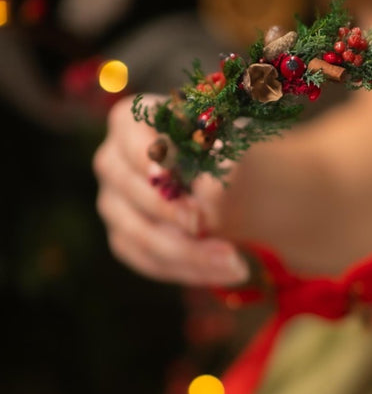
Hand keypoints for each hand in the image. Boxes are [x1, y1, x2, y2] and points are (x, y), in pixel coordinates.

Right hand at [93, 95, 248, 285]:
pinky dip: (187, 268)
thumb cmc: (231, 152)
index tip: (168, 177)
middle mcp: (113, 160)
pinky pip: (148, 260)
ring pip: (138, 234)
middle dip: (170, 211)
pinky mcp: (124, 237)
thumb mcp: (235, 145)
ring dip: (188, 252)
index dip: (148, 158)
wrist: (237, 186)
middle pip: (130, 188)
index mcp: (132, 122)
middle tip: (207, 224)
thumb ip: (223, 159)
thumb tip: (208, 196)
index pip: (129, 136)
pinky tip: (224, 271)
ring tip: (235, 262)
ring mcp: (113, 202)